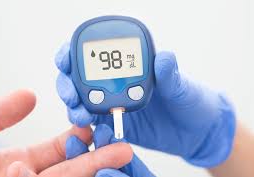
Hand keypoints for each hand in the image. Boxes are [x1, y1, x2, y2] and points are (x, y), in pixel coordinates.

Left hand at [0, 90, 131, 176]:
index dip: (75, 140)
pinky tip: (71, 170)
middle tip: (121, 148)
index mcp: (13, 165)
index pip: (54, 153)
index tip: (93, 127)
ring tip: (116, 161)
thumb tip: (29, 95)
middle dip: (96, 160)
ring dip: (91, 172)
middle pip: (68, 172)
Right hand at [55, 44, 235, 166]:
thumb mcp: (182, 87)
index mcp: (131, 64)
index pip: (96, 52)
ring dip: (74, 106)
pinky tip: (87, 128)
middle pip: (80, 77)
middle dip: (67, 84)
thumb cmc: (191, 103)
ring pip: (82, 100)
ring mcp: (113, 102)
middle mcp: (116, 81)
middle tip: (71, 96)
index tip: (67, 60)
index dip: (74, 53)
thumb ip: (170, 75)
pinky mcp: (115, 122)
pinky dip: (85, 124)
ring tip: (80, 116)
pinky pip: (94, 122)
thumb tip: (163, 58)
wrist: (196, 132)